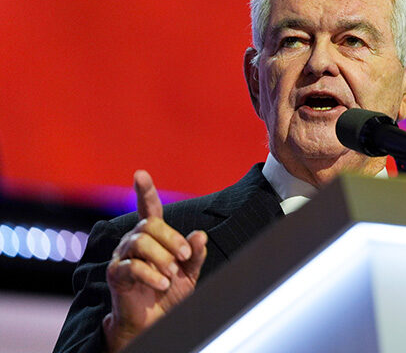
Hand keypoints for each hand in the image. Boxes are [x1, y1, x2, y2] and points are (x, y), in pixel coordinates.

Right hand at [102, 170, 206, 352]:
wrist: (155, 320)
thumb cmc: (170, 291)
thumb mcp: (189, 271)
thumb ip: (195, 253)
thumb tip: (200, 235)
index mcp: (153, 236)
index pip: (148, 209)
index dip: (145, 191)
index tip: (141, 174)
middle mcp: (134, 241)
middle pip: (149, 225)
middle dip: (171, 238)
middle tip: (184, 256)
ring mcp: (122, 257)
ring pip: (140, 242)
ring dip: (161, 257)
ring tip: (172, 274)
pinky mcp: (116, 274)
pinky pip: (132, 266)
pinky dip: (151, 274)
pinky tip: (162, 282)